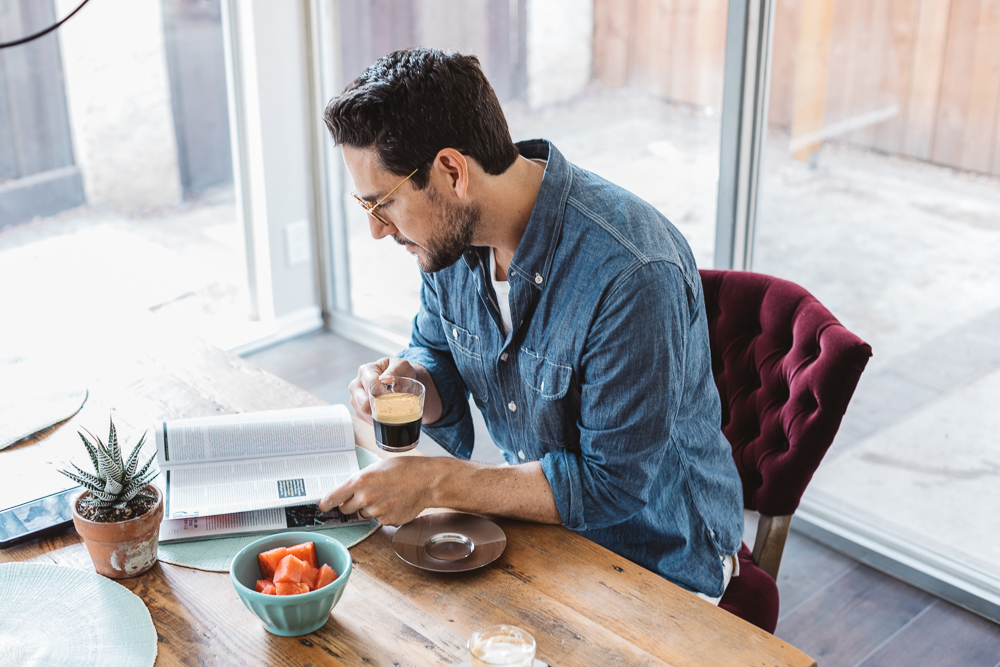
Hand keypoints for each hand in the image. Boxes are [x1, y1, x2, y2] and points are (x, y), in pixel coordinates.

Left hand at [318, 456, 443, 526]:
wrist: (427, 481)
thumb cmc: (405, 469)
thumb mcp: (378, 467)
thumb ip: (362, 480)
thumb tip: (351, 491)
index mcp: (360, 481)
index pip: (334, 496)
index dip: (326, 503)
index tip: (323, 506)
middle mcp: (365, 498)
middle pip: (346, 508)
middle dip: (352, 503)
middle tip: (367, 494)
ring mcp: (376, 511)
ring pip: (364, 514)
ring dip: (371, 508)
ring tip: (388, 495)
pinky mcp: (387, 521)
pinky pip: (379, 520)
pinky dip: (385, 513)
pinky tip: (396, 502)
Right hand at [348, 357, 420, 424]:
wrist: (401, 378)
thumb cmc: (400, 371)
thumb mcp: (402, 365)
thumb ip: (394, 370)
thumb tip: (385, 380)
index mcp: (366, 370)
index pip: (370, 385)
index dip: (382, 394)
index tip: (393, 397)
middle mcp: (357, 384)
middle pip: (363, 403)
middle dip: (379, 408)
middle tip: (394, 407)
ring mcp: (356, 398)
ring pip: (364, 413)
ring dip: (379, 414)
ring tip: (392, 409)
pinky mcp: (358, 409)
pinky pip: (365, 418)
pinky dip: (377, 419)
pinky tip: (386, 413)